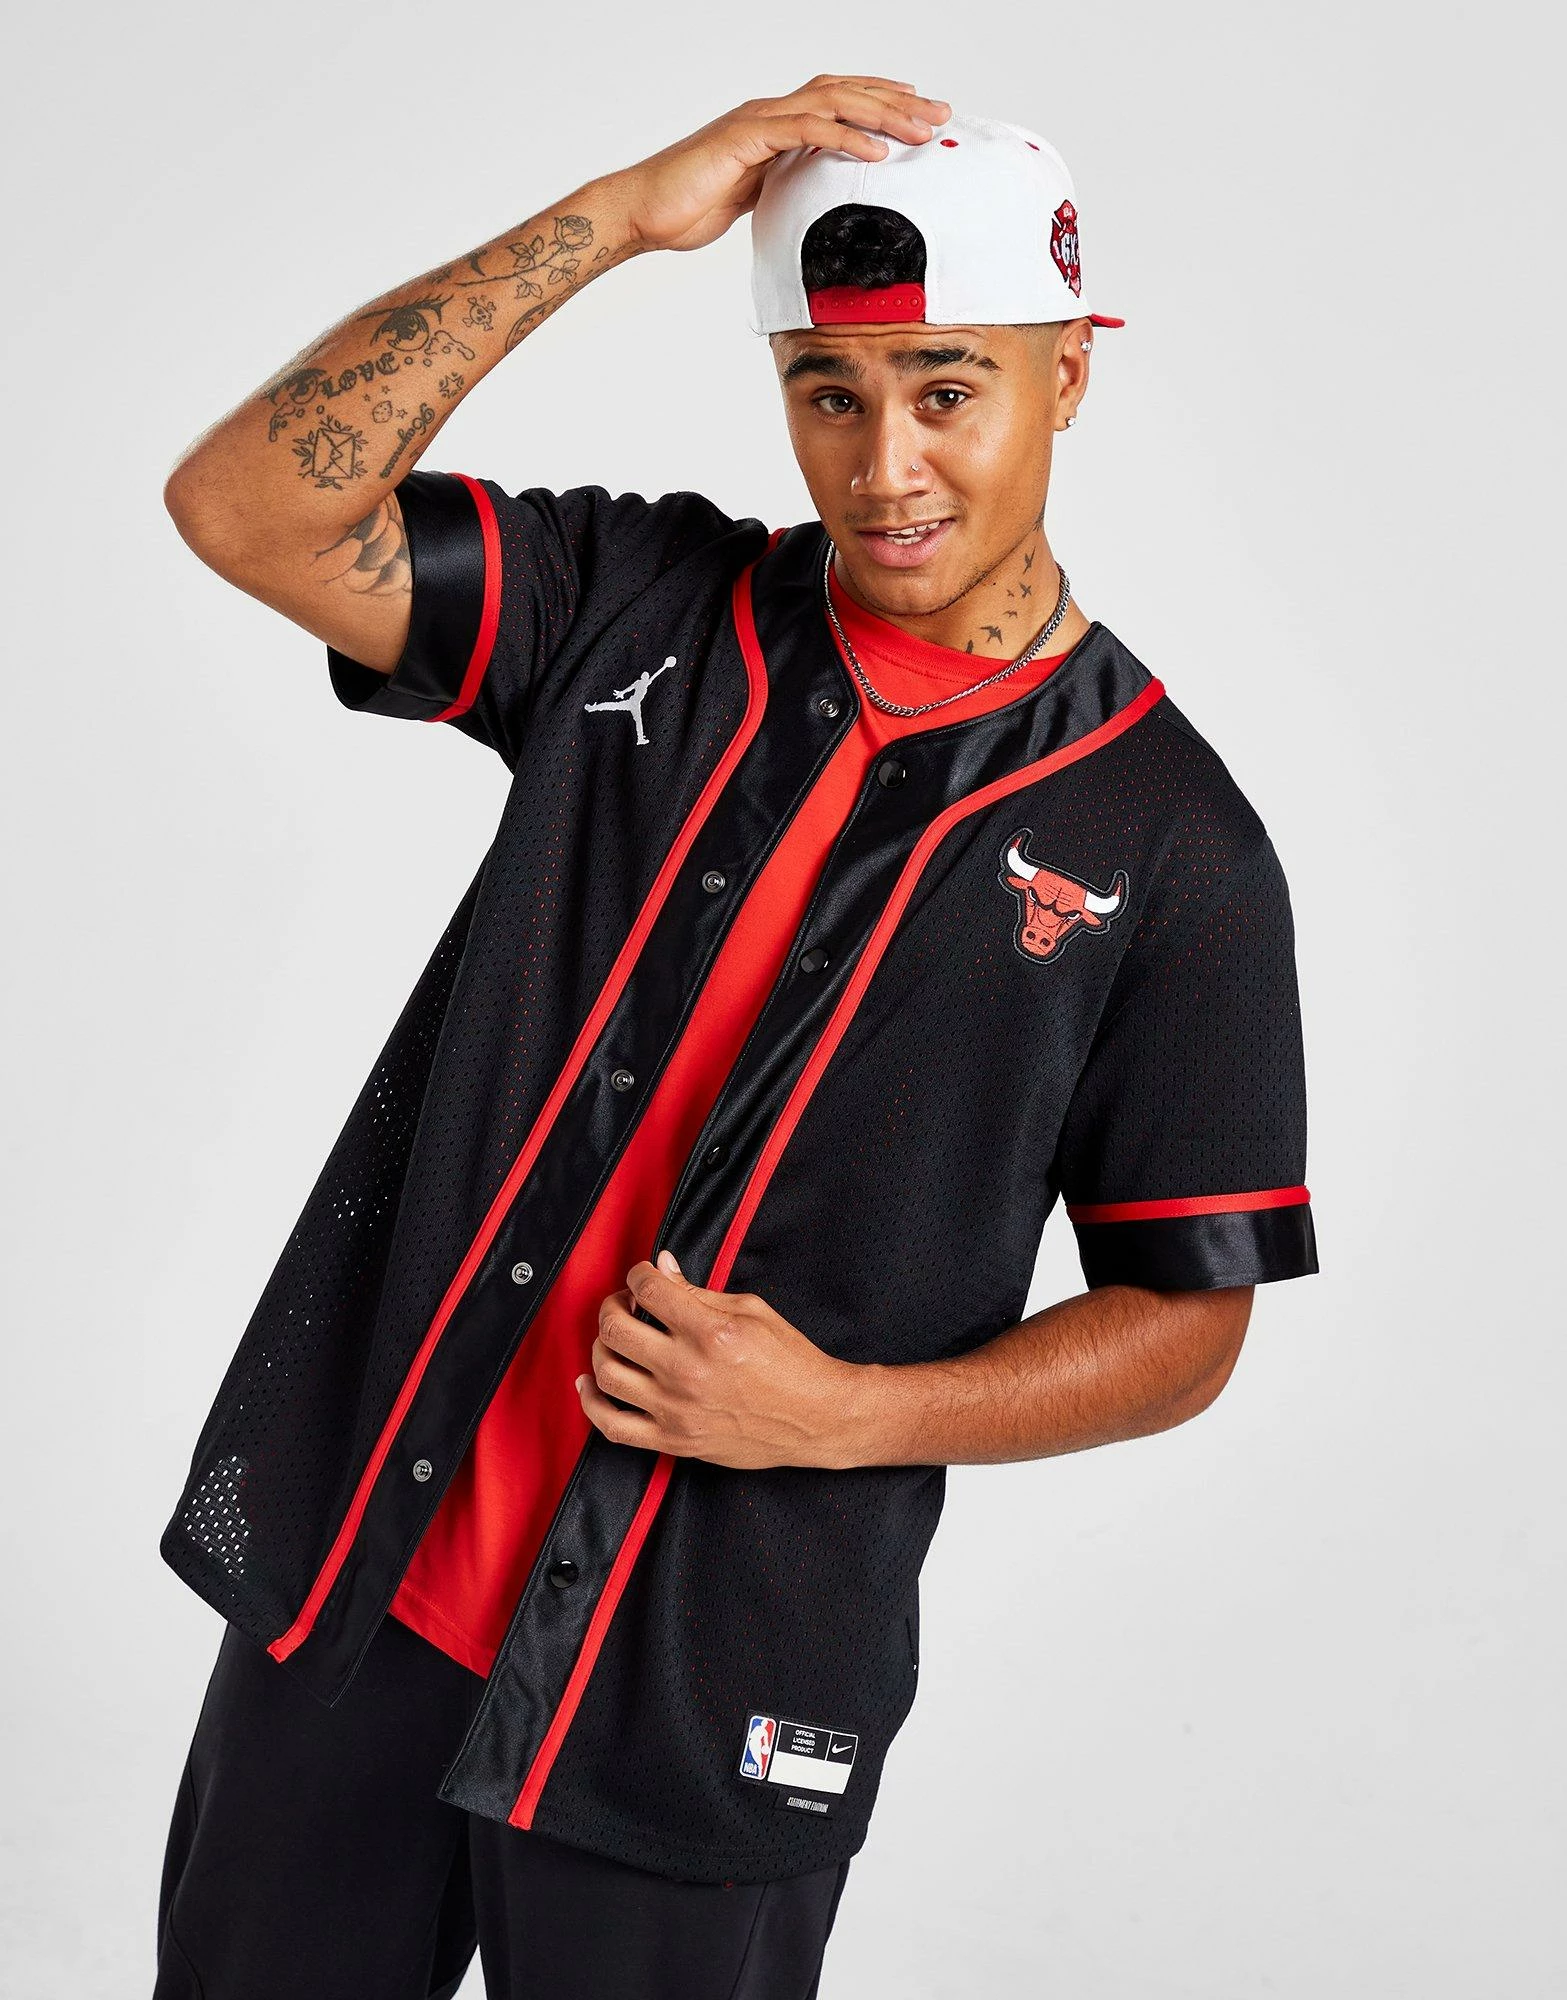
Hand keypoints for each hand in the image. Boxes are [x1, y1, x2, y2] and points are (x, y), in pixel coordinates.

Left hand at [578, 1250, 863, 1468]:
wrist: (816, 1418)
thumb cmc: (791, 1362)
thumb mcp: (752, 1312)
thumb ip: (699, 1292)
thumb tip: (663, 1267)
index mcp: (710, 1332)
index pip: (648, 1290)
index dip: (638, 1274)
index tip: (642, 1276)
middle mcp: (688, 1371)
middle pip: (615, 1329)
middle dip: (613, 1306)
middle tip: (625, 1303)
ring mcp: (677, 1409)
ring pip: (606, 1373)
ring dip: (600, 1347)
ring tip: (616, 1338)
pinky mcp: (675, 1440)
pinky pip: (613, 1427)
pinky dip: (592, 1403)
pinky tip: (590, 1383)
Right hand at [612, 76, 950, 254]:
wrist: (644, 211)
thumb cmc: (688, 209)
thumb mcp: (751, 200)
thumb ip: (781, 190)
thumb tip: (811, 205)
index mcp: (774, 125)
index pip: (838, 101)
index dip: (881, 101)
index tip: (920, 113)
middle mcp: (771, 112)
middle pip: (847, 93)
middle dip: (898, 102)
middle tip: (941, 113)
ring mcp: (759, 120)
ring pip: (834, 102)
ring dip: (883, 113)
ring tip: (922, 129)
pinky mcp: (747, 137)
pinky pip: (806, 130)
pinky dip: (845, 136)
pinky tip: (877, 149)